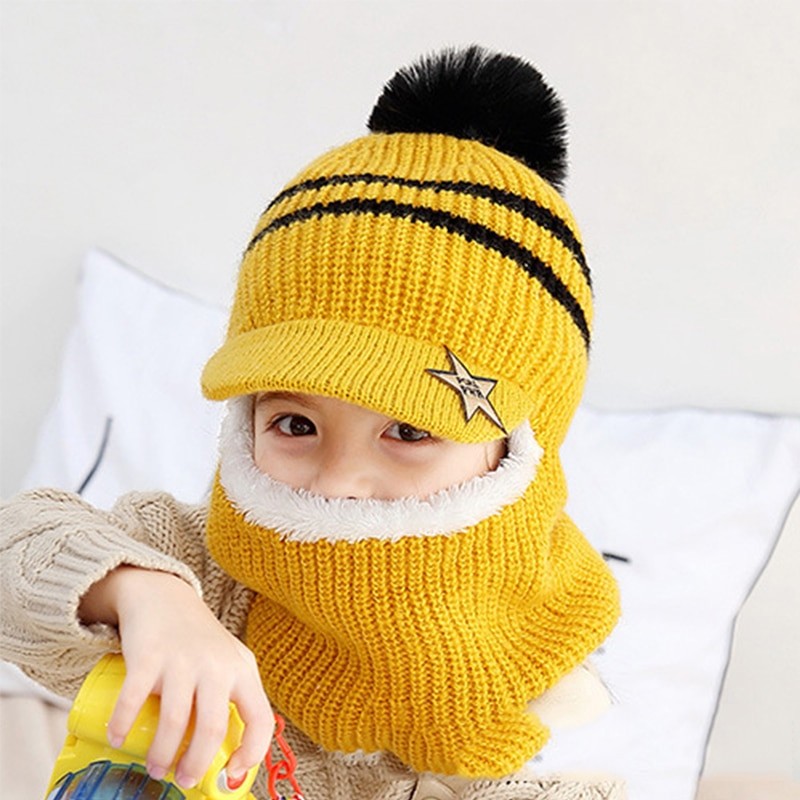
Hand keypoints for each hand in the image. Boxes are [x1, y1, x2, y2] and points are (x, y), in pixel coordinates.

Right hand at [79, 566, 273, 788]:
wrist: (165, 596)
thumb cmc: (200, 640)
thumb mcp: (229, 663)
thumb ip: (234, 699)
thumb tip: (229, 758)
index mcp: (242, 671)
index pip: (260, 718)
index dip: (252, 751)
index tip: (232, 772)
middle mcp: (216, 665)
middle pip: (212, 728)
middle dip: (197, 764)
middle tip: (184, 779)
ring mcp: (182, 660)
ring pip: (174, 721)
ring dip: (162, 753)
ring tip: (155, 767)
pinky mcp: (148, 655)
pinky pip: (134, 699)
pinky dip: (122, 725)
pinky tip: (117, 738)